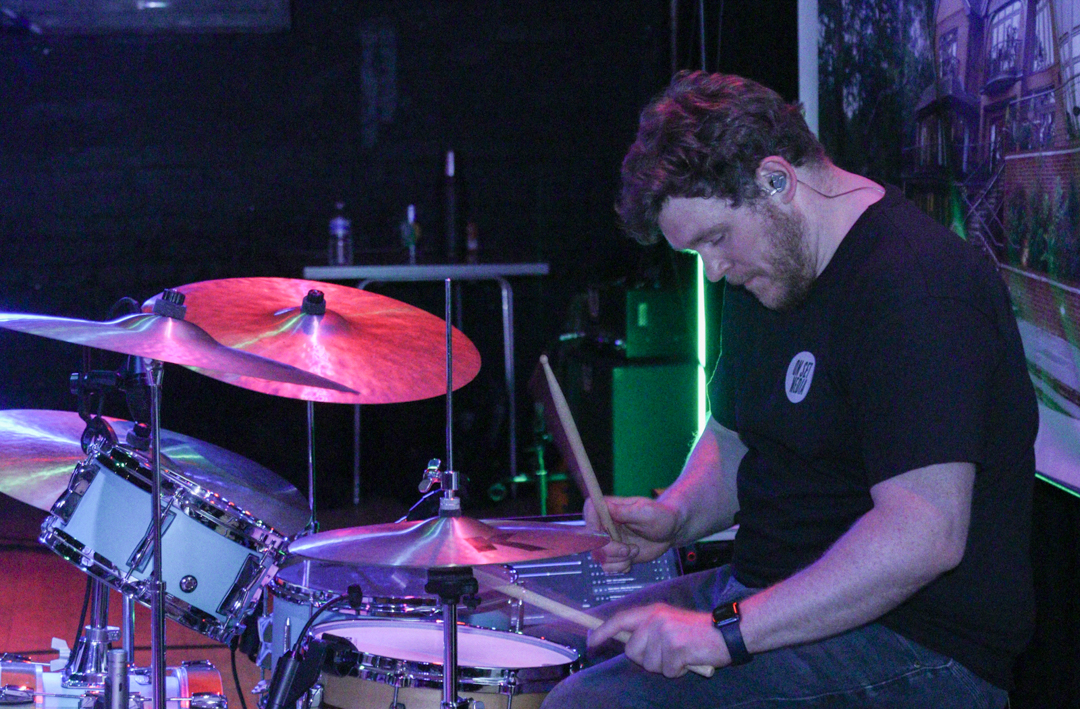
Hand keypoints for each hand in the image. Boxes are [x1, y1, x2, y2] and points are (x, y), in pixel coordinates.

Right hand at [585, 496, 679, 572]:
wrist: (671, 531)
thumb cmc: (662, 516)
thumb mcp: (646, 512)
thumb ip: (625, 511)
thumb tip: (607, 507)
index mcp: (610, 508)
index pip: (590, 511)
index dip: (593, 526)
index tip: (608, 537)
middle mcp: (605, 524)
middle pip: (592, 540)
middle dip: (611, 550)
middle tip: (630, 550)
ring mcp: (609, 540)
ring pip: (599, 556)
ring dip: (618, 560)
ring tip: (635, 552)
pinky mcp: (615, 554)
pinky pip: (607, 567)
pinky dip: (619, 567)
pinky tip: (631, 561)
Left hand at [588, 603, 727, 676]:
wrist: (726, 632)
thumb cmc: (698, 632)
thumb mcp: (670, 622)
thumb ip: (649, 629)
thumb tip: (628, 642)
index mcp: (653, 611)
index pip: (620, 620)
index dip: (603, 632)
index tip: (591, 642)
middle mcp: (656, 619)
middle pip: (632, 651)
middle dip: (646, 659)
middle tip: (668, 653)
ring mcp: (665, 633)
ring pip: (649, 664)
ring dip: (665, 666)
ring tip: (681, 654)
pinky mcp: (676, 647)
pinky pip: (667, 671)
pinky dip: (678, 671)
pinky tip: (689, 659)